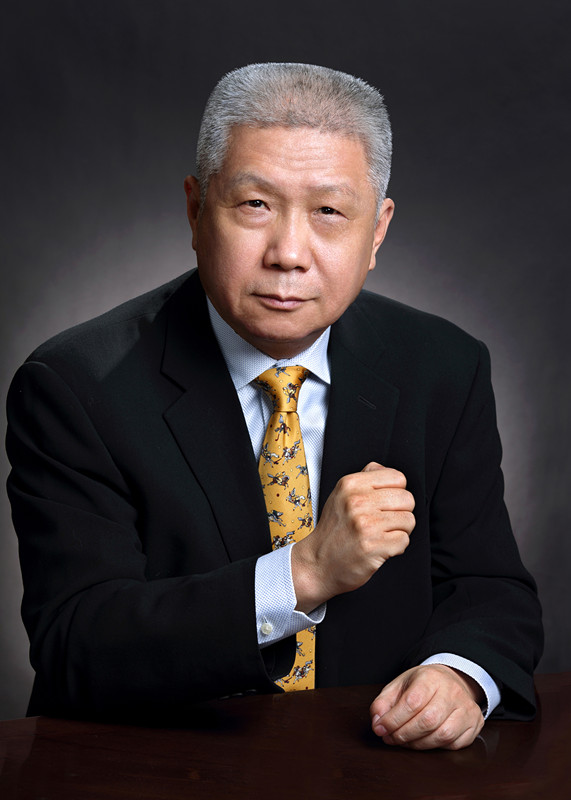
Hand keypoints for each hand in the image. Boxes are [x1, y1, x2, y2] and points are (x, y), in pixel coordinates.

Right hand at [291, 462, 414, 611]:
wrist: (318, 563)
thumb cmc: (333, 531)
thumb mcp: (341, 494)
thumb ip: (365, 478)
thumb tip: (388, 471)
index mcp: (351, 484)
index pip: (398, 478)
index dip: (396, 492)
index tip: (385, 504)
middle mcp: (357, 501)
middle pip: (407, 499)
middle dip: (401, 512)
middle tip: (385, 522)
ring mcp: (365, 525)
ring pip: (409, 520)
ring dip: (400, 531)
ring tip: (382, 535)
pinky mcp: (373, 546)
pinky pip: (404, 540)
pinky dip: (396, 547)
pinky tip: (380, 547)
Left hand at [370, 665, 484, 749]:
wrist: (451, 681)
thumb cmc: (422, 685)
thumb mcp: (399, 686)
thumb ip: (383, 703)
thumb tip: (377, 723)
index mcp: (431, 677)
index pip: (412, 702)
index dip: (393, 720)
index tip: (380, 729)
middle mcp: (453, 691)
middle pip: (428, 721)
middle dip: (404, 734)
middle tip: (391, 738)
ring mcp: (467, 708)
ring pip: (442, 735)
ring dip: (418, 744)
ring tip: (404, 741)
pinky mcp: (475, 724)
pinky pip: (454, 744)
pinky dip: (435, 747)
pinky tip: (423, 741)